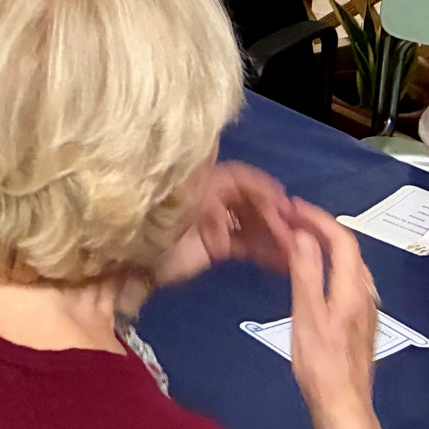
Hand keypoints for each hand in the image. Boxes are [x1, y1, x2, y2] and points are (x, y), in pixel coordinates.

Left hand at [149, 162, 294, 288]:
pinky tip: (285, 262)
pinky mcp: (217, 246)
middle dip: (275, 215)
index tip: (284, 204)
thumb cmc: (149, 226)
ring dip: (276, 234)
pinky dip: (267, 251)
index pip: (240, 177)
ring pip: (254, 222)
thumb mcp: (176, 202)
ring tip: (298, 251)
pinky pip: (248, 243)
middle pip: (252, 200)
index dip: (263, 187)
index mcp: (199, 181)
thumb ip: (204, 187)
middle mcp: (210, 196)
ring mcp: (215, 221)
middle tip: (295, 236)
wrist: (130, 264)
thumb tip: (228, 164)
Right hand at [286, 203, 386, 428]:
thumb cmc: (320, 361)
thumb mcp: (306, 314)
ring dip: (327, 245)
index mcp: (352, 289)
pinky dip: (330, 264)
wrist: (342, 404)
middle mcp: (365, 295)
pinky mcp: (360, 322)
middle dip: (322, 228)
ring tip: (299, 238)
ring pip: (350, 265)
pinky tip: (314, 271)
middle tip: (292, 219)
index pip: (341, 240)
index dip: (319, 218)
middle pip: (349, 249)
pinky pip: (347, 279)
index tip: (293, 206)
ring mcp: (365, 309)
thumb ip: (306, 272)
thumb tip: (303, 233)